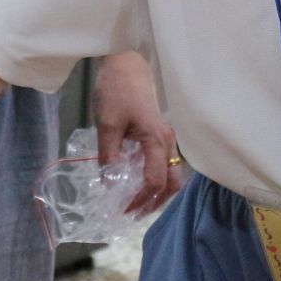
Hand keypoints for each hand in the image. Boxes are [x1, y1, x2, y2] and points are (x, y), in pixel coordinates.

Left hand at [92, 51, 180, 212]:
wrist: (126, 64)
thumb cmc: (117, 91)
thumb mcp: (108, 124)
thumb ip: (110, 156)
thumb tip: (110, 184)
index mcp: (157, 140)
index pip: (154, 180)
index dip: (140, 199)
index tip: (122, 210)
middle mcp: (168, 142)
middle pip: (172, 182)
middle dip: (155, 202)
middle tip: (135, 215)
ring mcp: (166, 138)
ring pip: (171, 174)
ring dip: (158, 193)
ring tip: (138, 205)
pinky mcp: (160, 134)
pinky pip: (164, 164)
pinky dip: (156, 179)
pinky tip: (138, 184)